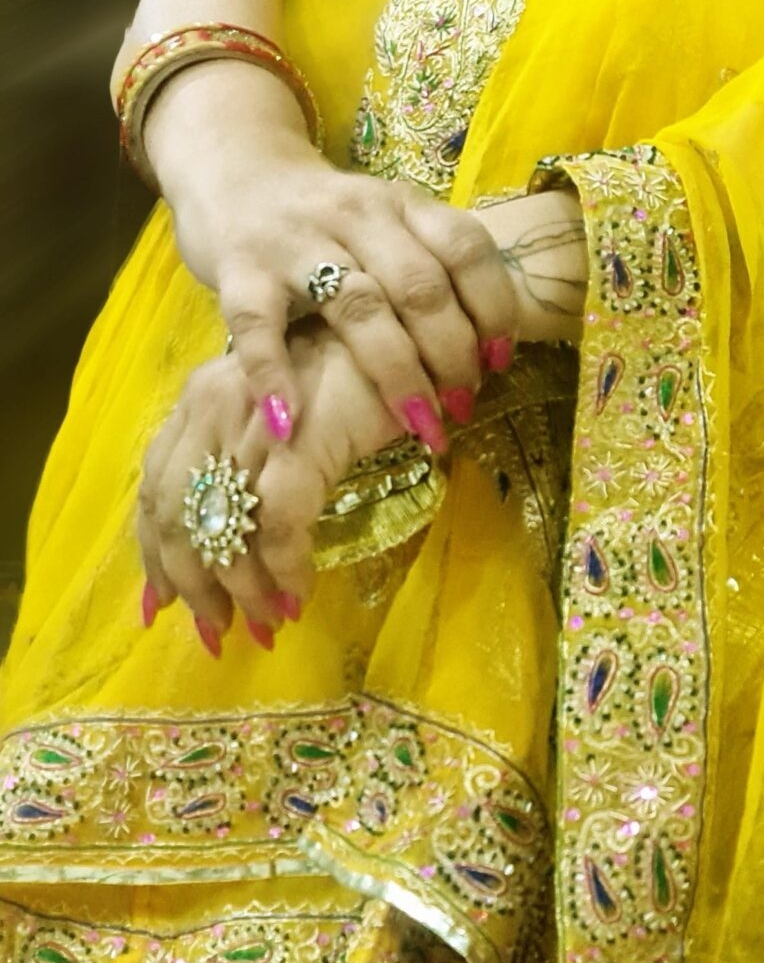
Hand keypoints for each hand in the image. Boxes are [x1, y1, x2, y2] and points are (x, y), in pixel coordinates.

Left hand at [136, 319, 409, 646]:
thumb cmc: (352, 372)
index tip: (163, 604)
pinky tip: (300, 595)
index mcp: (201, 399)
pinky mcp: (302, 440)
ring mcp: (254, 421)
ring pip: (223, 526)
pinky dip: (285, 570)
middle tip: (216, 633)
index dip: (155, 551)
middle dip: (192, 584)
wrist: (408, 329)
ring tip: (265, 626)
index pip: (157, 486)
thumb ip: (253, 457)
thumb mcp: (285, 410)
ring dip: (242, 590)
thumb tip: (237, 532)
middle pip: (177, 513)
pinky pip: (280, 523)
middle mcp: (213, 406)